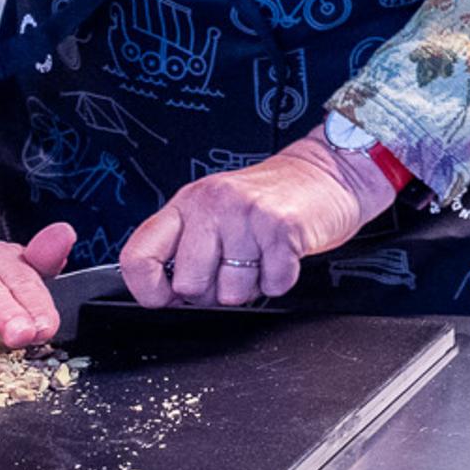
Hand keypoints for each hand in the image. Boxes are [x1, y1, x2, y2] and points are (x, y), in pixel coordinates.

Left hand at [120, 138, 386, 306]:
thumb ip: (187, 245)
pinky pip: (272, 284)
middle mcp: (211, 205)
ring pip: (232, 292)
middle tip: (233, 270)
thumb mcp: (216, 210)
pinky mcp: (282, 228)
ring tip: (262, 257)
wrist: (330, 172)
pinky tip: (283, 256)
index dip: (149, 291)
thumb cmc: (271, 199)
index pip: (139, 257)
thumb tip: (168, 296)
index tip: (166, 297)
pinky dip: (280, 280)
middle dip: (213, 292)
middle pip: (189, 286)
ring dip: (251, 286)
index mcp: (187, 203)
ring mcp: (246, 215)